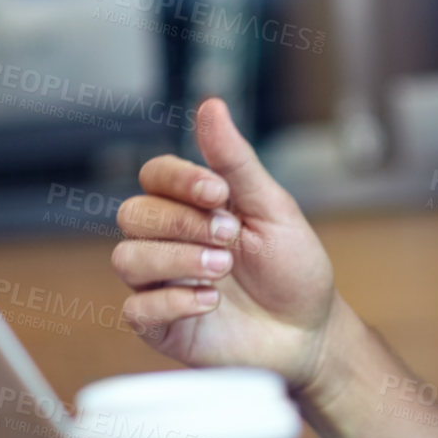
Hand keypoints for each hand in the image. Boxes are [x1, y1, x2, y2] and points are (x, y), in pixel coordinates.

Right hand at [112, 98, 337, 394]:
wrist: (310, 332)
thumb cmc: (292, 267)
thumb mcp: (273, 209)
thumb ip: (236, 162)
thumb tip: (211, 104)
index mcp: (192, 207)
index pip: (155, 176)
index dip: (179, 179)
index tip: (218, 192)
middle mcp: (169, 241)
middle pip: (132, 214)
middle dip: (181, 222)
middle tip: (229, 236)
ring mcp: (160, 283)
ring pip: (127, 259)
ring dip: (176, 259)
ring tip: (222, 269)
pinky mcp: (160, 327)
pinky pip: (137, 309)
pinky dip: (173, 301)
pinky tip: (211, 301)